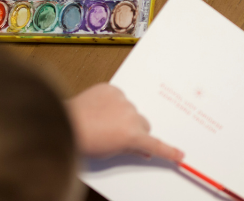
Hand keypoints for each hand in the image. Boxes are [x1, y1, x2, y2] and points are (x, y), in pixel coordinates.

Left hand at [67, 83, 183, 161]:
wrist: (64, 123)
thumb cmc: (84, 140)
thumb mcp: (110, 151)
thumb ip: (129, 148)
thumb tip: (141, 148)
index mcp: (132, 136)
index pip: (155, 145)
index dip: (168, 151)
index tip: (179, 154)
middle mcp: (131, 117)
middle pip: (143, 124)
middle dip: (135, 129)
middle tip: (119, 134)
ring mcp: (122, 101)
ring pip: (130, 109)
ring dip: (122, 114)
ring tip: (103, 120)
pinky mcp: (111, 89)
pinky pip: (117, 96)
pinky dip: (111, 102)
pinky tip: (99, 108)